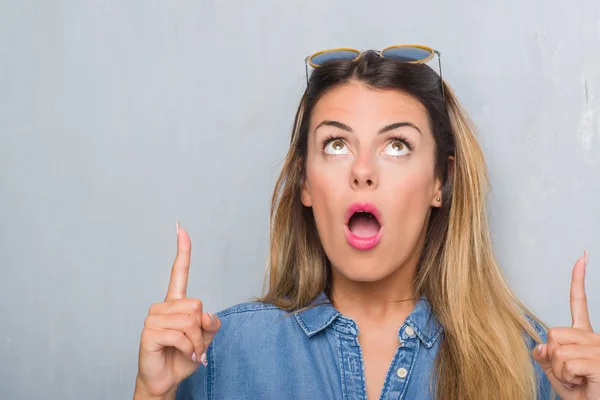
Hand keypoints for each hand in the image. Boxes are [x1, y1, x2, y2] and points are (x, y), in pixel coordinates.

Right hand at [134, 223, 220, 398]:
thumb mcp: (205, 338)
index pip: (179, 273)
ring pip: (190, 322)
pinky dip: (189, 348)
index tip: (181, 229)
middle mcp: (162, 306)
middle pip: (196, 306)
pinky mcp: (149, 332)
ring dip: (196, 342)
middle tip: (195, 344)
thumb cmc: (182, 356)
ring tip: (189, 351)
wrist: (166, 380)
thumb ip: (210, 324)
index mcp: (176, 303)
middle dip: (202, 330)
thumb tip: (205, 315)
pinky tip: (184, 354)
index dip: (182, 251)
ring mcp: (153, 318)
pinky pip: (180, 334)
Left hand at [533, 251, 599, 398]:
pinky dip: (566, 377)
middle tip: (569, 373)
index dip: (578, 280)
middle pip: (553, 332)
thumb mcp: (558, 374)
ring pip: (556, 348)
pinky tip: (583, 382)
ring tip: (577, 379)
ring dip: (559, 370)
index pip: (579, 303)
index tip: (581, 258)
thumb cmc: (582, 394)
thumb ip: (546, 357)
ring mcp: (599, 347)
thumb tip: (539, 345)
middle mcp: (594, 337)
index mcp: (585, 337)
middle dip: (552, 355)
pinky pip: (565, 362)